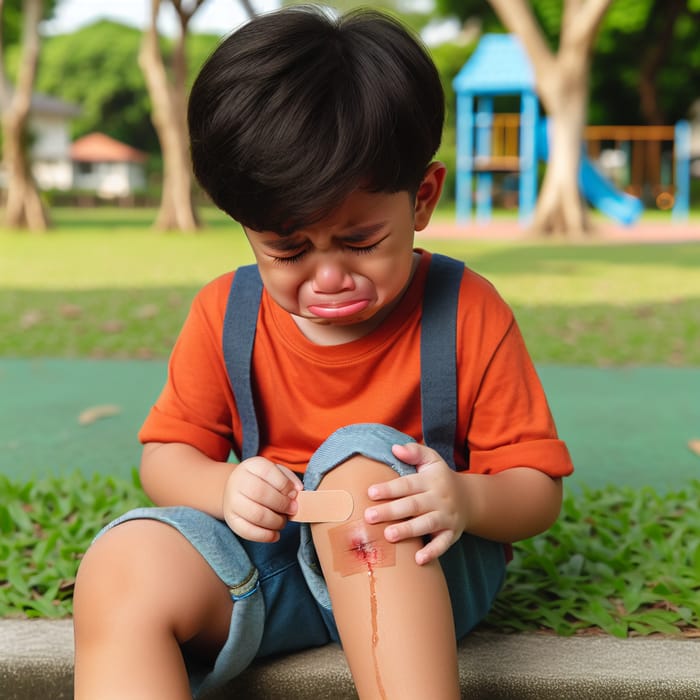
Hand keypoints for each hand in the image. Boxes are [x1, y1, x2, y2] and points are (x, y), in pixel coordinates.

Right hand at [223, 457, 302, 541]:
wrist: (237, 490)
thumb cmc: (263, 481)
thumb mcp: (276, 472)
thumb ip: (289, 480)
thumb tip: (297, 491)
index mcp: (251, 466)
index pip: (268, 472)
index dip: (285, 486)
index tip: (294, 495)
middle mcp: (237, 481)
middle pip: (261, 493)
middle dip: (282, 504)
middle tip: (292, 510)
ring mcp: (232, 502)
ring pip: (256, 515)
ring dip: (276, 521)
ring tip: (283, 521)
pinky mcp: (232, 520)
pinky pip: (248, 532)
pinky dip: (266, 536)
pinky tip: (275, 534)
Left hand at [364, 443, 466, 565]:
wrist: (470, 498)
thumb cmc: (440, 478)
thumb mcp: (432, 460)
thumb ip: (415, 452)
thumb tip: (395, 448)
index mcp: (431, 481)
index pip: (408, 484)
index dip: (389, 488)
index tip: (370, 492)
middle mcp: (439, 499)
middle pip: (413, 505)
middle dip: (391, 511)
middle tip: (369, 516)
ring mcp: (446, 517)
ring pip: (426, 524)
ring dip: (408, 530)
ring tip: (388, 535)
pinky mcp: (451, 534)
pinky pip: (443, 544)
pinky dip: (432, 552)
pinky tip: (418, 560)